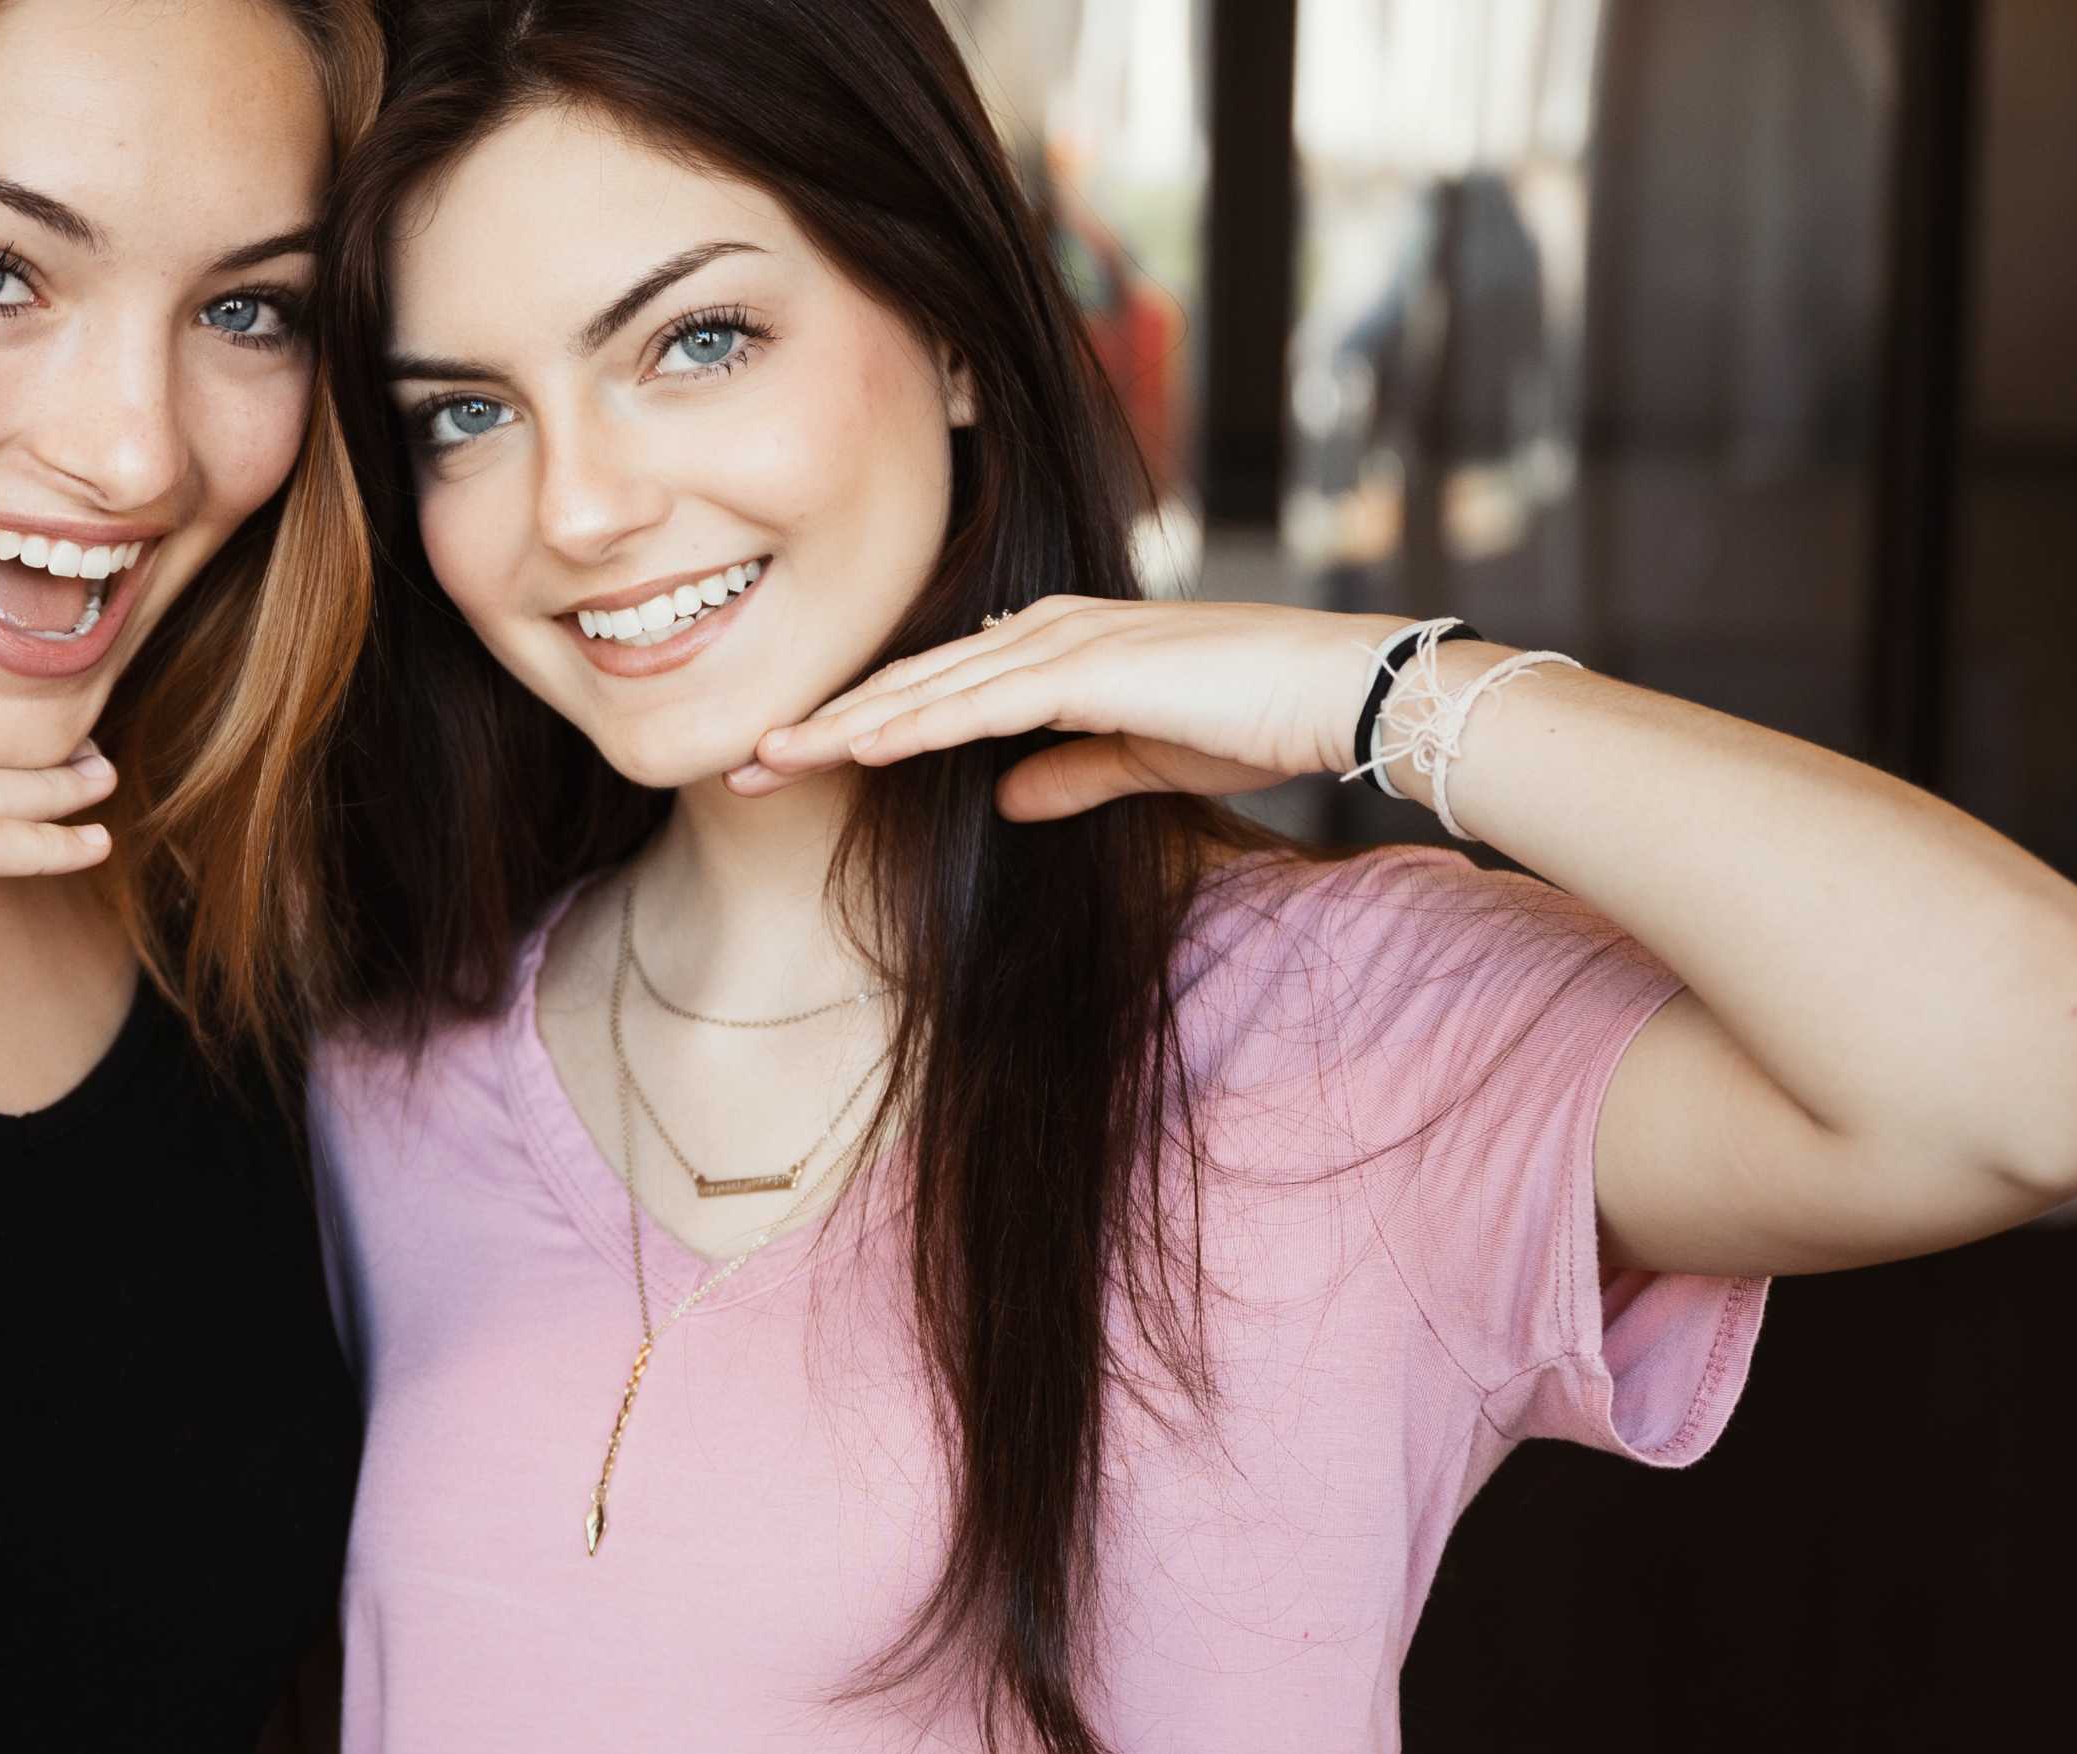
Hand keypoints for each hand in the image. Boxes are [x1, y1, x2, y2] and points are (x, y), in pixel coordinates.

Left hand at [733, 598, 1423, 819]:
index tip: (787, 765)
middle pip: (907, 684)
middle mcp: (1044, 631)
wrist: (1338, 689)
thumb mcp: (1142, 757)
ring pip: (926, 692)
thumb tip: (1005, 798)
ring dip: (843, 727)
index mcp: (1052, 647)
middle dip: (821, 726)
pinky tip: (857, 747)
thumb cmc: (1256, 718)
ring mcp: (1063, 643)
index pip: (931, 691)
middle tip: (738, 764)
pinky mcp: (1089, 668)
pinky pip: (980, 703)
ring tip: (767, 760)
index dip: (855, 727)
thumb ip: (1069, 772)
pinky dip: (914, 725)